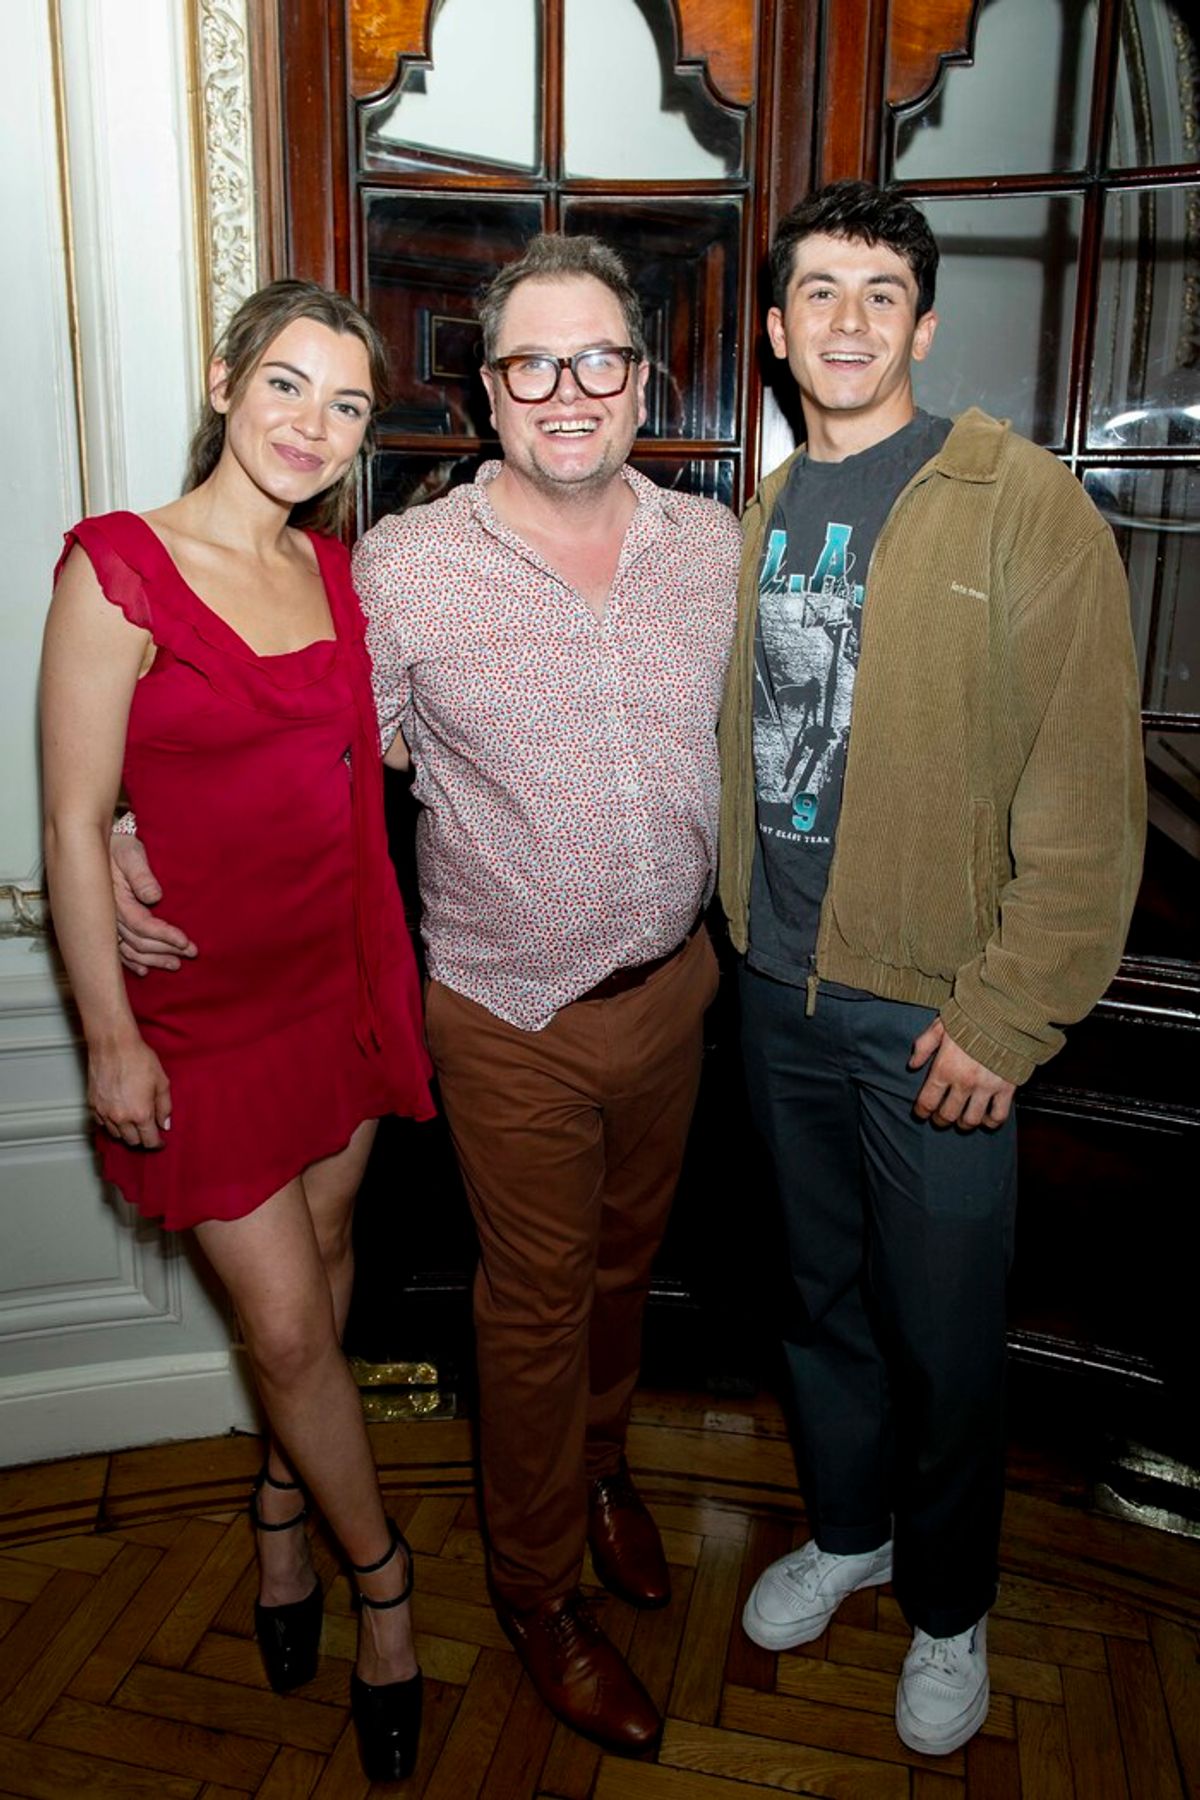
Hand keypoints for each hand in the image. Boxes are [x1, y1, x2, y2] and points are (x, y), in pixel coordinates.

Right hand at [88, 1033, 171, 1147]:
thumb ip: (165, 1107)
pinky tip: (118, 1116)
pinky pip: (102, 1124)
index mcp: (141, 1114)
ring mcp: (104, 1113)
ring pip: (116, 1135)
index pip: (149, 1140)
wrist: (113, 1045)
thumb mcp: (162, 1082)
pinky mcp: (93, 1105)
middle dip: (142, 1138)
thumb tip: (164, 1124)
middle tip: (148, 1131)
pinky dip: (111, 1124)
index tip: (160, 1142)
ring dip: (126, 1133)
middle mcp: (121, 1118)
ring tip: (133, 1123)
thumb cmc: (139, 1059)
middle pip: (132, 1141)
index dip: (157, 1143)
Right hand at [111, 834, 196, 972]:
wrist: (98, 845)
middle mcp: (108, 916)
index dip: (165, 936)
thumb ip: (142, 875)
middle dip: (165, 950)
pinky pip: (117, 950)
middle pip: (138, 942)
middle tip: (189, 954)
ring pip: (129, 949)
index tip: (186, 941)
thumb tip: (154, 896)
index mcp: (114, 900)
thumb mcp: (131, 854)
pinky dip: (131, 962)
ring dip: (152, 960)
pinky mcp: (106, 925)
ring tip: (174, 965)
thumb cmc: (119, 847)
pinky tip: (144, 971)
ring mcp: (106, 923)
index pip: (142, 925)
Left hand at [909, 1017, 1015, 1129]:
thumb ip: (924, 1046)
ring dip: (964, 1124)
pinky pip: (998, 1115)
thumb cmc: (972, 1016)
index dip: (922, 1111)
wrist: (1006, 1013)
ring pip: (971, 1120)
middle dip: (940, 1120)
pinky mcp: (1007, 1088)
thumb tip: (912, 1064)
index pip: (928, 1101)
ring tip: (961, 1121)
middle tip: (940, 1119)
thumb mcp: (940, 1026)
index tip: (921, 1113)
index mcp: (945, 1068)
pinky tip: (986, 1118)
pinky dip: (991, 1122)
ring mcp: (986, 1087)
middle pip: (948, 1115)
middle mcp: (964, 1082)